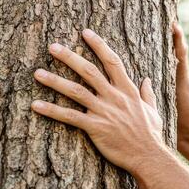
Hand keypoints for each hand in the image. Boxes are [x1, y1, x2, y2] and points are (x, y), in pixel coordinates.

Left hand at [31, 28, 163, 171]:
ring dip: (55, 81)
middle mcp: (114, 97)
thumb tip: (146, 80)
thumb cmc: (151, 135)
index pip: (112, 61)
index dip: (98, 45)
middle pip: (89, 71)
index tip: (85, 32)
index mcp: (128, 90)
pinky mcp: (94, 128)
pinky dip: (51, 110)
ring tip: (37, 73)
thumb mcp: (153, 110)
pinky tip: (35, 105)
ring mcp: (104, 111)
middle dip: (69, 57)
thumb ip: (147, 93)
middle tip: (52, 46)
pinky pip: (69, 116)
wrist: (148, 156)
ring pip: (75, 91)